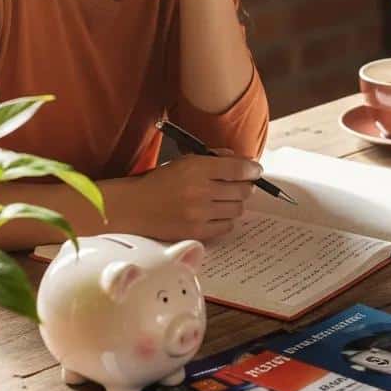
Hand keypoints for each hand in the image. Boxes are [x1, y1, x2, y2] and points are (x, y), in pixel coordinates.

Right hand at [129, 150, 260, 241]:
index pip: (238, 168)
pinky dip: (226, 220)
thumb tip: (244, 161)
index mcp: (197, 168)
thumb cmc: (160, 181)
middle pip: (243, 190)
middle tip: (241, 185)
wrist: (134, 207)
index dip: (252, 169)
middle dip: (245, 186)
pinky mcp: (196, 232)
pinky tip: (216, 214)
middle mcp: (200, 191)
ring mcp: (199, 213)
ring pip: (237, 209)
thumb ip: (215, 158)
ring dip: (236, 203)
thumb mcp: (186, 160)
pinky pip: (226, 226)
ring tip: (225, 200)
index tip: (255, 170)